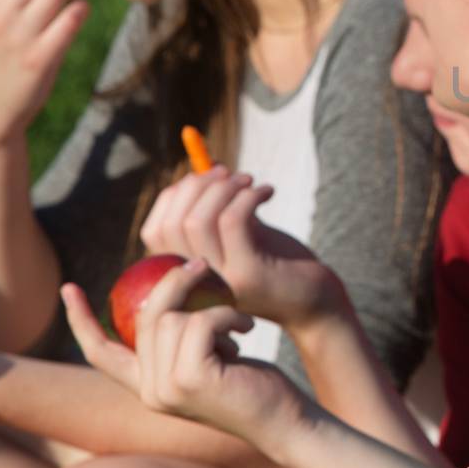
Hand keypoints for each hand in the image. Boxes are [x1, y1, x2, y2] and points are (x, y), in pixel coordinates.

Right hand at [62, 259, 308, 444]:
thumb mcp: (210, 357)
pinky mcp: (191, 380)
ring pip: (171, 318)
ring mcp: (167, 389)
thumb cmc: (252, 384)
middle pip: (144, 319)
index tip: (67, 288)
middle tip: (205, 266)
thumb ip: (183, 337)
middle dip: (175, 284)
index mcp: (146, 388)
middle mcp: (149, 393)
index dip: (80, 320)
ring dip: (212, 305)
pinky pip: (199, 322)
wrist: (285, 421)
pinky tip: (248, 327)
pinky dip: (227, 314)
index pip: (99, 353)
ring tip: (239, 320)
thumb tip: (168, 289)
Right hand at [139, 166, 340, 326]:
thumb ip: (218, 207)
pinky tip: (267, 192)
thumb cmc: (276, 262)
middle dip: (199, 186)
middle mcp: (196, 283)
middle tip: (231, 174)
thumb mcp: (241, 233)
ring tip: (252, 182)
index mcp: (186, 274)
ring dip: (225, 189)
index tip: (206, 177)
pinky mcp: (248, 274)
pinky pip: (232, 221)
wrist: (314, 301)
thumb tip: (206, 165)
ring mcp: (220, 281)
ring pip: (198, 221)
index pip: (154, 230)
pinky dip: (248, 197)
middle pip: (172, 224)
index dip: (175, 196)